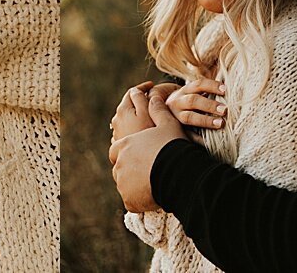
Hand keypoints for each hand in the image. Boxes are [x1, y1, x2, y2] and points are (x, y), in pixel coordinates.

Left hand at [110, 92, 185, 212]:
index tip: (137, 155)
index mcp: (123, 144)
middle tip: (144, 171)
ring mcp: (122, 184)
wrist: (180, 174)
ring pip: (125, 185)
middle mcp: (119, 164)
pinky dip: (137, 200)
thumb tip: (152, 96)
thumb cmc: (173, 147)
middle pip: (120, 168)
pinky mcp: (129, 201)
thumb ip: (157, 109)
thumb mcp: (167, 123)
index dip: (126, 152)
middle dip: (129, 169)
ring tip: (149, 185)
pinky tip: (149, 197)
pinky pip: (130, 201)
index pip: (116, 149)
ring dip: (133, 184)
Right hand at [166, 68, 225, 133]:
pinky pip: (188, 135)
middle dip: (209, 105)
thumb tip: (227, 86)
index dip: (211, 86)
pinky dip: (199, 139)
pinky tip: (210, 142)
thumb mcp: (191, 92)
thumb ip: (206, 90)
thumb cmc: (186, 101)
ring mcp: (176, 116)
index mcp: (185, 90)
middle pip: (193, 101)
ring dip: (205, 120)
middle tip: (225, 110)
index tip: (225, 89)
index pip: (198, 85)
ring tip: (220, 124)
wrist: (162, 111)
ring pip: (189, 117)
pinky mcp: (177, 130)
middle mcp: (179, 102)